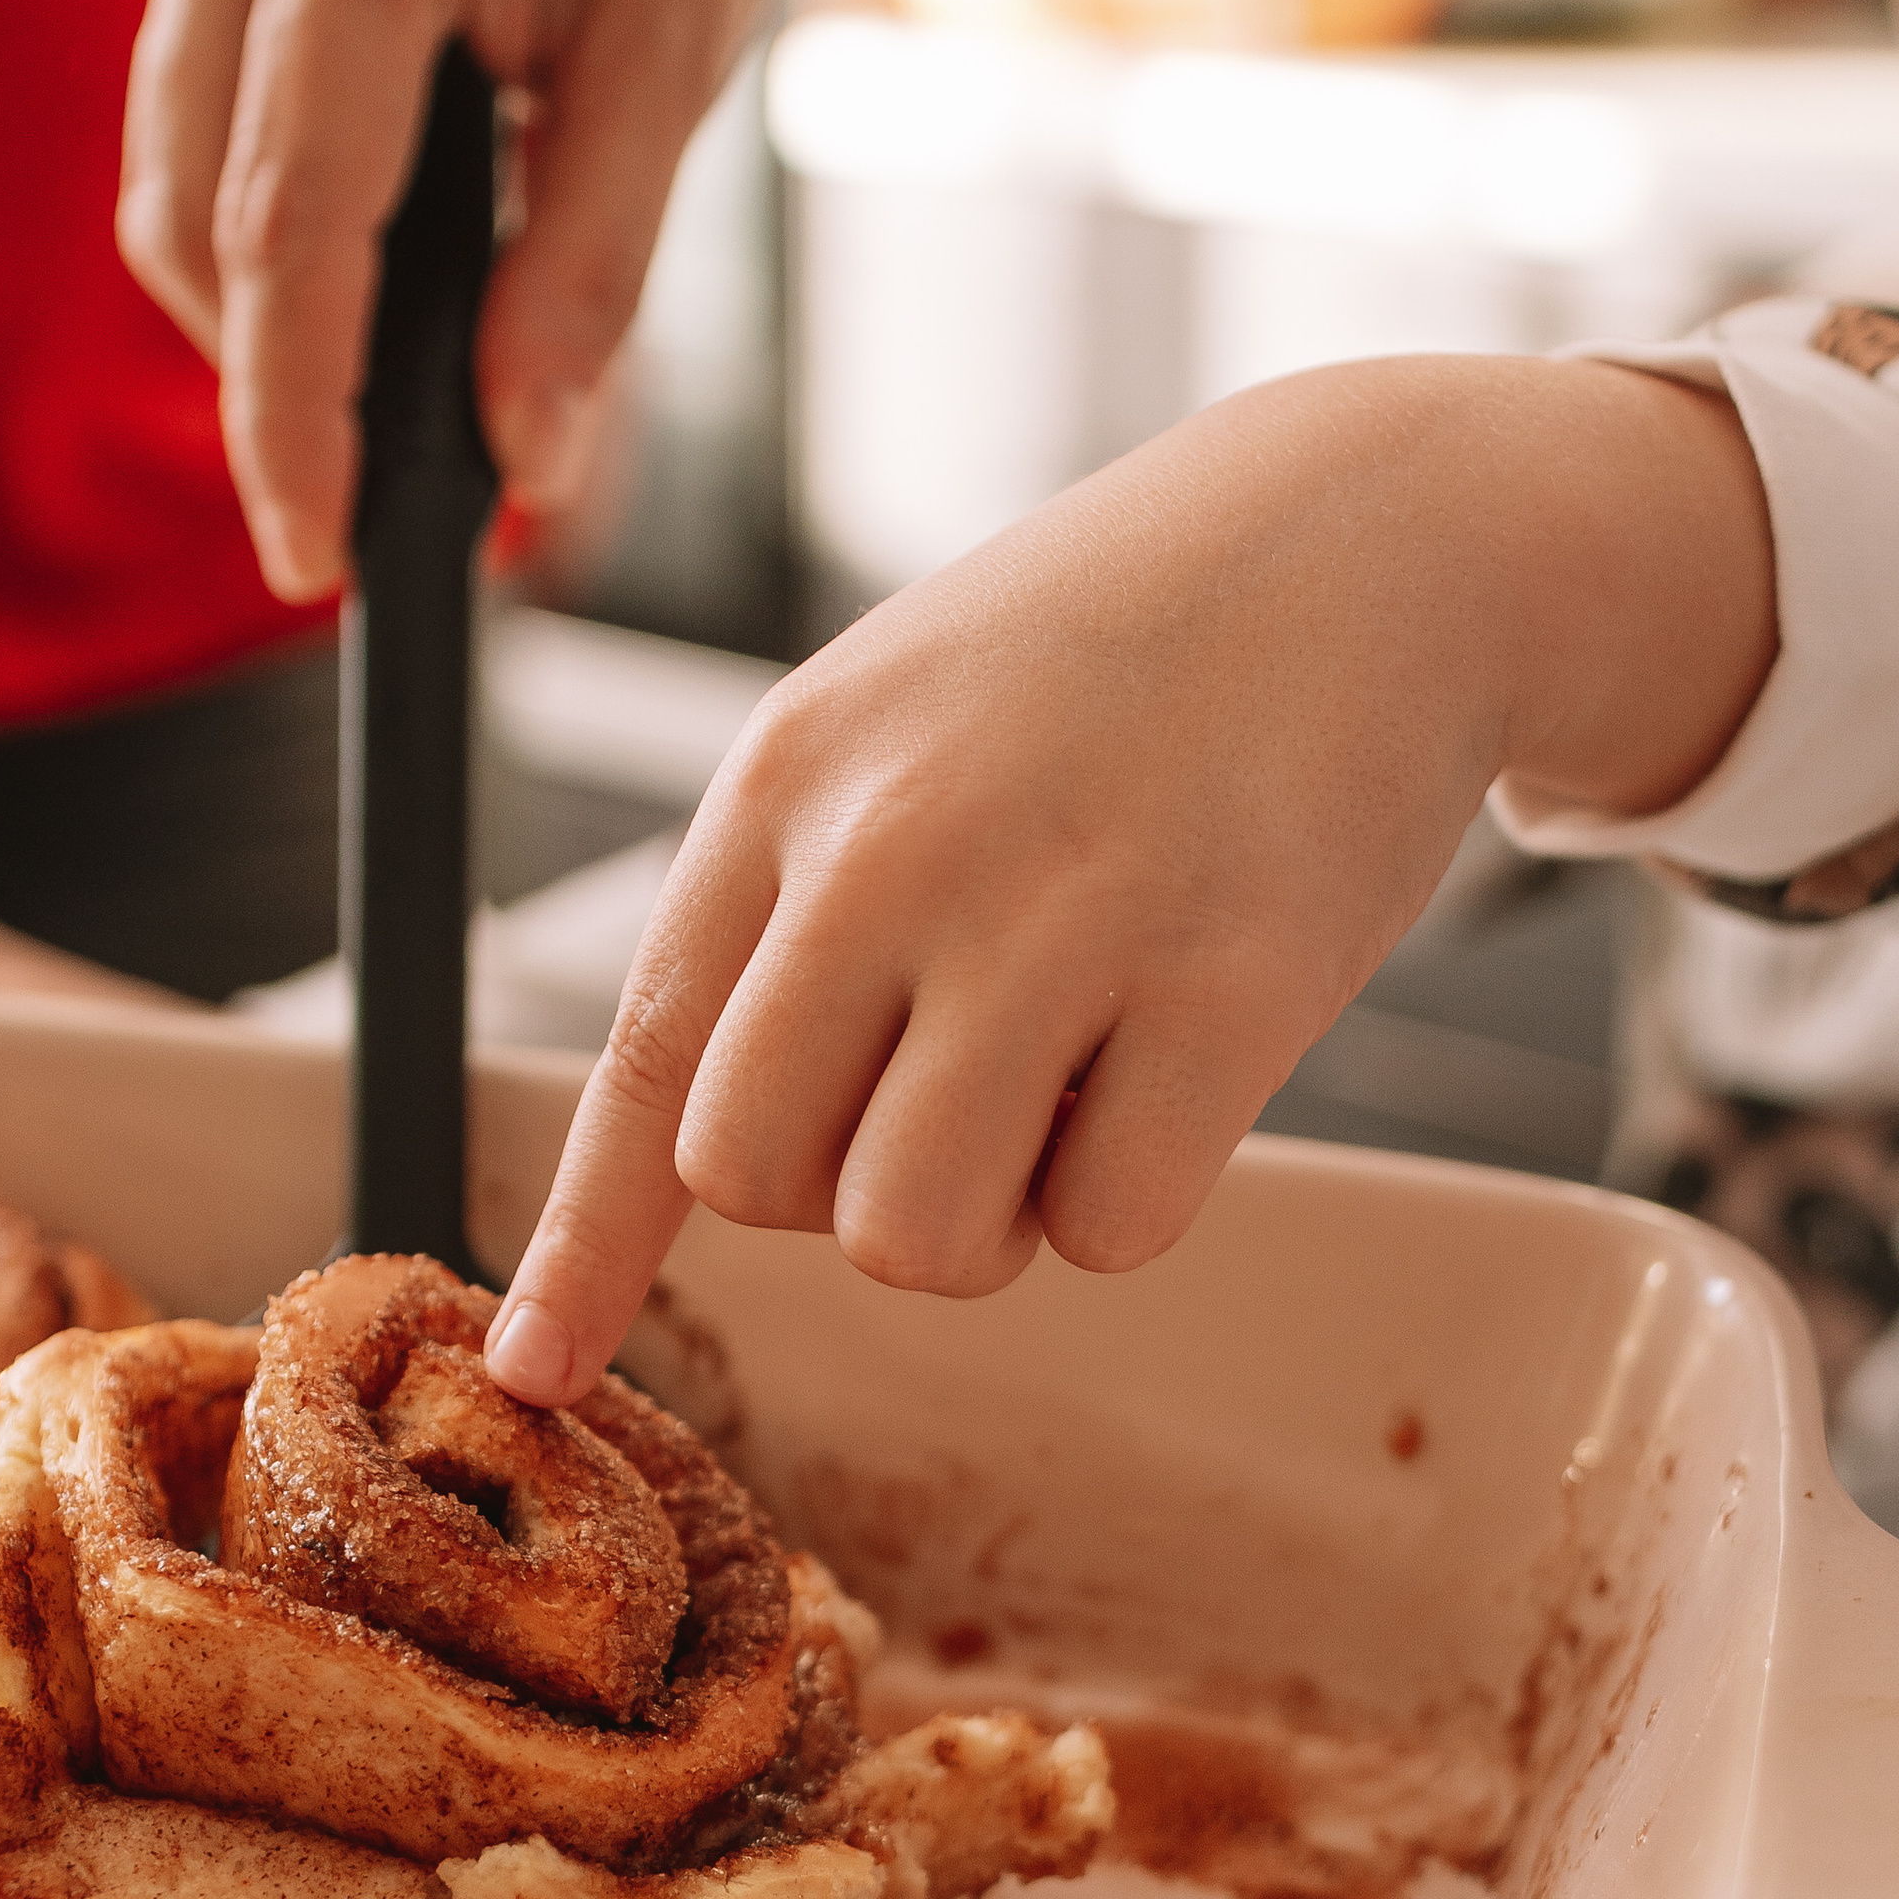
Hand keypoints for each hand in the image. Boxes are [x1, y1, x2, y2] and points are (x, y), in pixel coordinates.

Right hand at [117, 0, 809, 603]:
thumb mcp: (675, 53)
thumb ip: (592, 269)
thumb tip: (524, 463)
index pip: (291, 222)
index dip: (294, 417)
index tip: (317, 561)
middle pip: (202, 219)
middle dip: (275, 386)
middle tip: (371, 517)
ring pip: (174, 183)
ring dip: (262, 314)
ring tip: (380, 405)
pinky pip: (193, 118)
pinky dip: (260, 228)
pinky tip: (358, 279)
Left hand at [482, 355, 1775, 1403]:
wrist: (1367, 531)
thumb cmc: (1116, 656)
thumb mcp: (892, 720)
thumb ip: (793, 906)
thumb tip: (710, 1151)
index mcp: (787, 786)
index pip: (645, 1062)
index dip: (583, 1244)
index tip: (531, 1368)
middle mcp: (894, 850)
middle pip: (759, 1182)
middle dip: (847, 1190)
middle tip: (961, 1089)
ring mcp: (1061, 915)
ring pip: (916, 1238)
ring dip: (993, 1216)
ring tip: (1074, 1073)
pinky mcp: (1230, 983)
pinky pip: (1109, 1231)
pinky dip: (1141, 1192)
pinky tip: (1184, 1051)